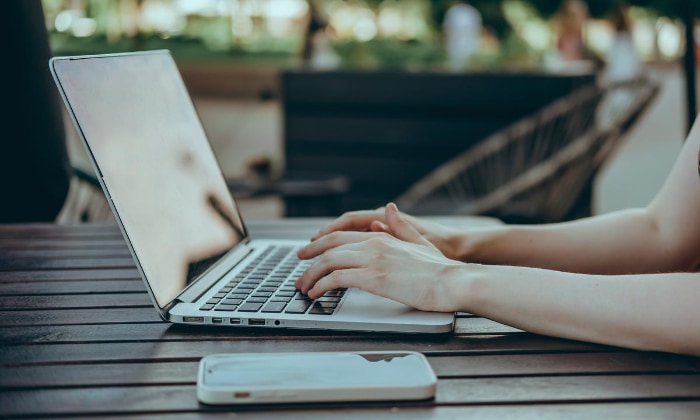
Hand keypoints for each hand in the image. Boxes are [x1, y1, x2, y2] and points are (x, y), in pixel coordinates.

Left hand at [296, 203, 463, 311]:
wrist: (453, 281)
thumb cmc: (440, 268)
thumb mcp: (418, 241)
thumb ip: (400, 226)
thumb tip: (388, 208)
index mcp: (381, 236)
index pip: (341, 235)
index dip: (321, 243)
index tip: (309, 252)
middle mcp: (373, 244)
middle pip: (329, 246)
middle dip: (309, 258)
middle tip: (298, 270)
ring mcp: (372, 260)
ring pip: (328, 263)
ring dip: (311, 276)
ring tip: (304, 287)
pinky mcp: (373, 278)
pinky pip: (337, 279)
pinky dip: (321, 286)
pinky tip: (317, 294)